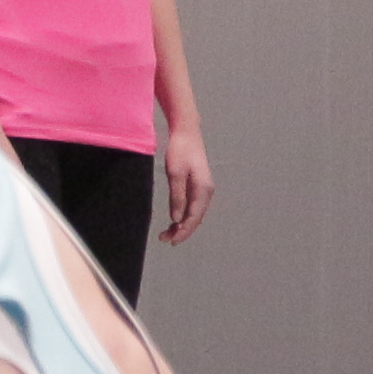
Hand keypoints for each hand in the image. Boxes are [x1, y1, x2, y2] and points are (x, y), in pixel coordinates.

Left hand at [159, 123, 217, 244]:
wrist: (187, 132)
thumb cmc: (180, 150)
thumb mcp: (175, 173)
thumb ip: (177, 196)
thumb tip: (177, 217)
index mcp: (203, 189)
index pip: (194, 217)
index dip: (183, 231)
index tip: (171, 240)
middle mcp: (207, 191)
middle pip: (196, 218)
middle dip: (183, 230)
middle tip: (165, 239)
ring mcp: (204, 189)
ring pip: (195, 213)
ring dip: (183, 224)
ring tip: (168, 232)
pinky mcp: (199, 186)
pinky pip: (194, 206)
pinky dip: (185, 215)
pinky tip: (176, 220)